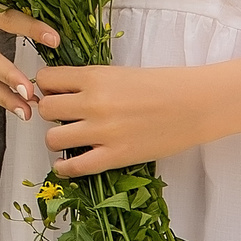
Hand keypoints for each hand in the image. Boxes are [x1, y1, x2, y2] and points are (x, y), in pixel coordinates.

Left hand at [33, 62, 225, 174]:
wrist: (195, 104)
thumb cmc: (162, 85)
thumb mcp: (119, 72)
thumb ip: (91, 81)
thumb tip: (64, 91)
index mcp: (94, 76)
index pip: (46, 79)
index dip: (47, 86)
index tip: (55, 92)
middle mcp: (93, 102)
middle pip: (45, 109)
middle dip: (50, 113)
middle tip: (64, 116)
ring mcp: (102, 131)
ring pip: (52, 138)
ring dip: (57, 138)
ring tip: (70, 138)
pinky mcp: (115, 156)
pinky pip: (75, 166)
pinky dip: (65, 167)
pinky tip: (67, 163)